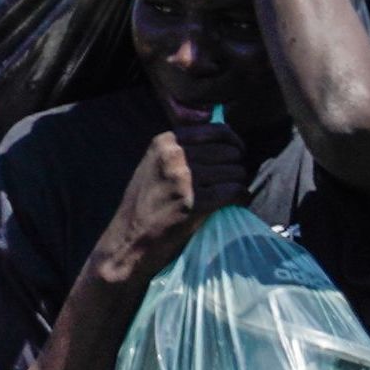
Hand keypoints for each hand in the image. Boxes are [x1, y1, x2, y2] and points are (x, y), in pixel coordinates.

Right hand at [90, 121, 248, 287]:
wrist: (129, 239)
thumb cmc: (144, 204)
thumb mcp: (154, 164)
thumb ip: (180, 148)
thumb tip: (216, 130)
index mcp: (165, 142)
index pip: (216, 130)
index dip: (234, 142)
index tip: (238, 153)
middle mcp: (175, 156)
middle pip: (228, 152)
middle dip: (236, 166)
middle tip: (233, 179)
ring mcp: (184, 179)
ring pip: (234, 172)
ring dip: (238, 183)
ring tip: (233, 193)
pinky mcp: (194, 203)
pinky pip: (234, 192)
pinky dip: (240, 197)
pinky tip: (237, 202)